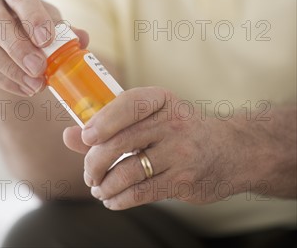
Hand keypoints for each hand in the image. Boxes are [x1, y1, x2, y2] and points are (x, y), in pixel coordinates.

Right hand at [0, 0, 88, 95]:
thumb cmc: (31, 15)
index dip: (33, 17)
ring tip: (36, 84)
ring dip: (11, 69)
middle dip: (19, 48)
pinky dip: (4, 80)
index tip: (47, 39)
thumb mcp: (48, 14)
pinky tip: (24, 88)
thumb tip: (82, 38)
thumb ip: (64, 27)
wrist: (5, 25)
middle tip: (40, 67)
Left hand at [63, 87, 247, 209]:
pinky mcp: (184, 180)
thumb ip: (109, 126)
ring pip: (128, 171)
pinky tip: (112, 199)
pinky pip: (141, 192)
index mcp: (161, 99)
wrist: (231, 151)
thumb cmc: (180, 130)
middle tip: (88, 173)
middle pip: (120, 142)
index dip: (102, 121)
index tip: (85, 137)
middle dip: (95, 162)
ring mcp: (180, 152)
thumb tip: (69, 136)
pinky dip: (119, 199)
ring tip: (98, 187)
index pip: (127, 104)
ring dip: (105, 184)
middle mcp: (172, 122)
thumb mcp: (152, 118)